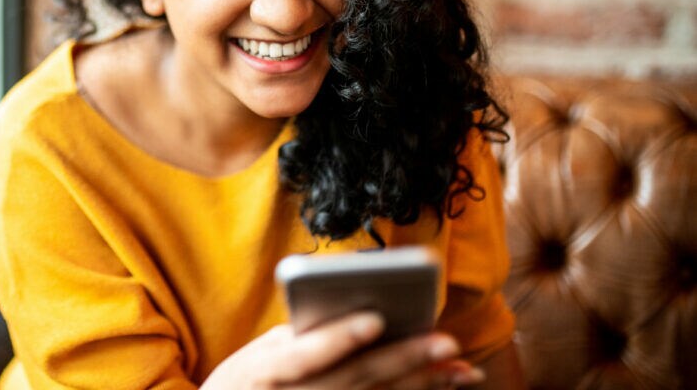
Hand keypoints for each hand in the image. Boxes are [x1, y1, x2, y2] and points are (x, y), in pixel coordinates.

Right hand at [201, 311, 485, 389]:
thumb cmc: (243, 385)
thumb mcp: (255, 359)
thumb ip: (296, 339)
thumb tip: (348, 319)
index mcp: (265, 373)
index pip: (305, 355)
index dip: (340, 338)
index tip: (376, 319)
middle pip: (355, 379)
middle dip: (404, 360)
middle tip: (446, 341)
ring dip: (422, 384)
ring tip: (460, 368)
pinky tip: (442, 385)